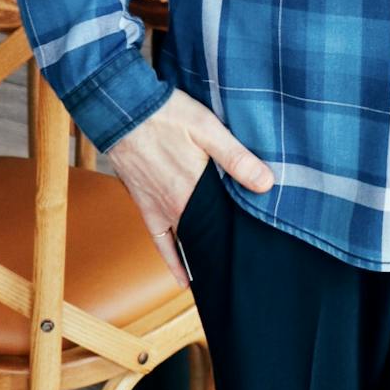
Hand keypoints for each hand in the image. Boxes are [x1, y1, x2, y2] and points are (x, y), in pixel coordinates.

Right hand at [104, 89, 274, 284]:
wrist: (123, 111)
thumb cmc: (166, 116)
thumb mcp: (207, 128)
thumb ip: (236, 157)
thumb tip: (267, 183)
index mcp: (194, 191)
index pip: (225, 225)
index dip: (242, 236)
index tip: (260, 250)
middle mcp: (176, 208)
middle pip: (207, 236)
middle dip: (226, 248)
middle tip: (247, 264)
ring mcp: (159, 209)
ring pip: (187, 242)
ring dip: (203, 255)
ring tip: (223, 273)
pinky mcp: (145, 206)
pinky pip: (160, 242)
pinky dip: (172, 260)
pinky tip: (184, 278)